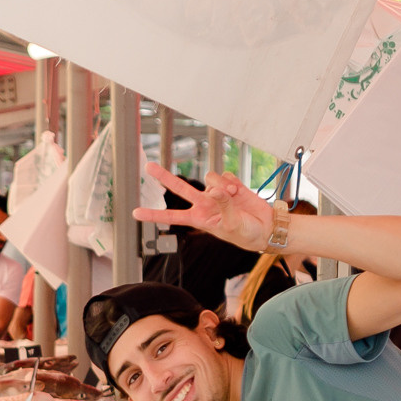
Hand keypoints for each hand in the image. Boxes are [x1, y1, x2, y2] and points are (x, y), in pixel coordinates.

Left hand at [132, 161, 277, 255]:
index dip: (153, 215)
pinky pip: (224, 175)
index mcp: (199, 218)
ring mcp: (216, 193)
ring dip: (221, 185)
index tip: (135, 213)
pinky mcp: (229, 184)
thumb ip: (222, 205)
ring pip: (209, 177)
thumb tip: (214, 189)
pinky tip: (238, 192)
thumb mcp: (231, 225)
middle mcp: (204, 203)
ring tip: (232, 197)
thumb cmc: (246, 234)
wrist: (265, 227)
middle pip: (179, 188)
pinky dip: (232, 182)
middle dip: (164, 177)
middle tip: (148, 167)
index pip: (171, 216)